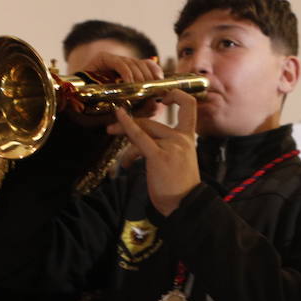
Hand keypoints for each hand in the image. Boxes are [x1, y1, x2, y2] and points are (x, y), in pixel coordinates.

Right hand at [67, 54, 163, 126]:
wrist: (77, 112)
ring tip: (141, 92)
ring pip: (134, 64)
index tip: (161, 88)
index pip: (149, 65)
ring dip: (140, 79)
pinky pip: (120, 63)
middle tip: (152, 94)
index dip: (156, 74)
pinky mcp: (102, 58)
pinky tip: (130, 84)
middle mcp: (122, 62)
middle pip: (144, 64)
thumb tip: (158, 105)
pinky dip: (128, 74)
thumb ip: (143, 107)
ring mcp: (112, 59)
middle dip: (149, 80)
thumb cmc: (103, 112)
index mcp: (129, 71)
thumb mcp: (129, 110)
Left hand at [107, 89, 200, 216]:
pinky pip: (139, 137)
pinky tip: (119, 119)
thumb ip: (165, 146)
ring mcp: (171, 146)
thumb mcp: (178, 160)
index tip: (161, 97)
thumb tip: (139, 139)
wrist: (185, 205)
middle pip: (152, 121)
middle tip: (114, 127)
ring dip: (123, 130)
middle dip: (131, 121)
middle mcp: (181, 138)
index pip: (189, 105)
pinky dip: (127, 125)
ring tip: (111, 134)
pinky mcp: (159, 156)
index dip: (175, 95)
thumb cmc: (179, 187)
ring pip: (143, 129)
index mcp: (189, 138)